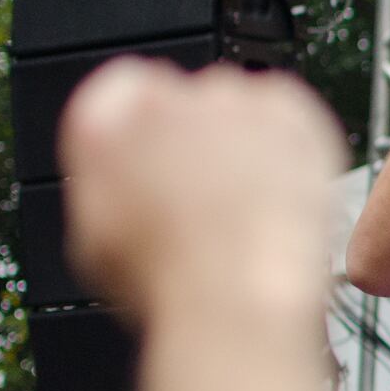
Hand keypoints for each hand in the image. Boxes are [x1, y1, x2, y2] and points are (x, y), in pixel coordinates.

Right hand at [60, 58, 347, 319]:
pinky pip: (289, 117)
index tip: (164, 165)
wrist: (232, 294)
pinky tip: (282, 193)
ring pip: (238, 111)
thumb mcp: (97, 237)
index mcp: (102, 116)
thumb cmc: (167, 281)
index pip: (125, 98)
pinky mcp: (286, 110)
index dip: (151, 140)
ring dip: (247, 147)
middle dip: (201, 145)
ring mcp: (228, 99)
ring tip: (250, 209)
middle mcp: (163, 96)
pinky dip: (292, 147)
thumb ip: (107, 181)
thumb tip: (121, 172)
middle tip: (211, 199)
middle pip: (186, 107)